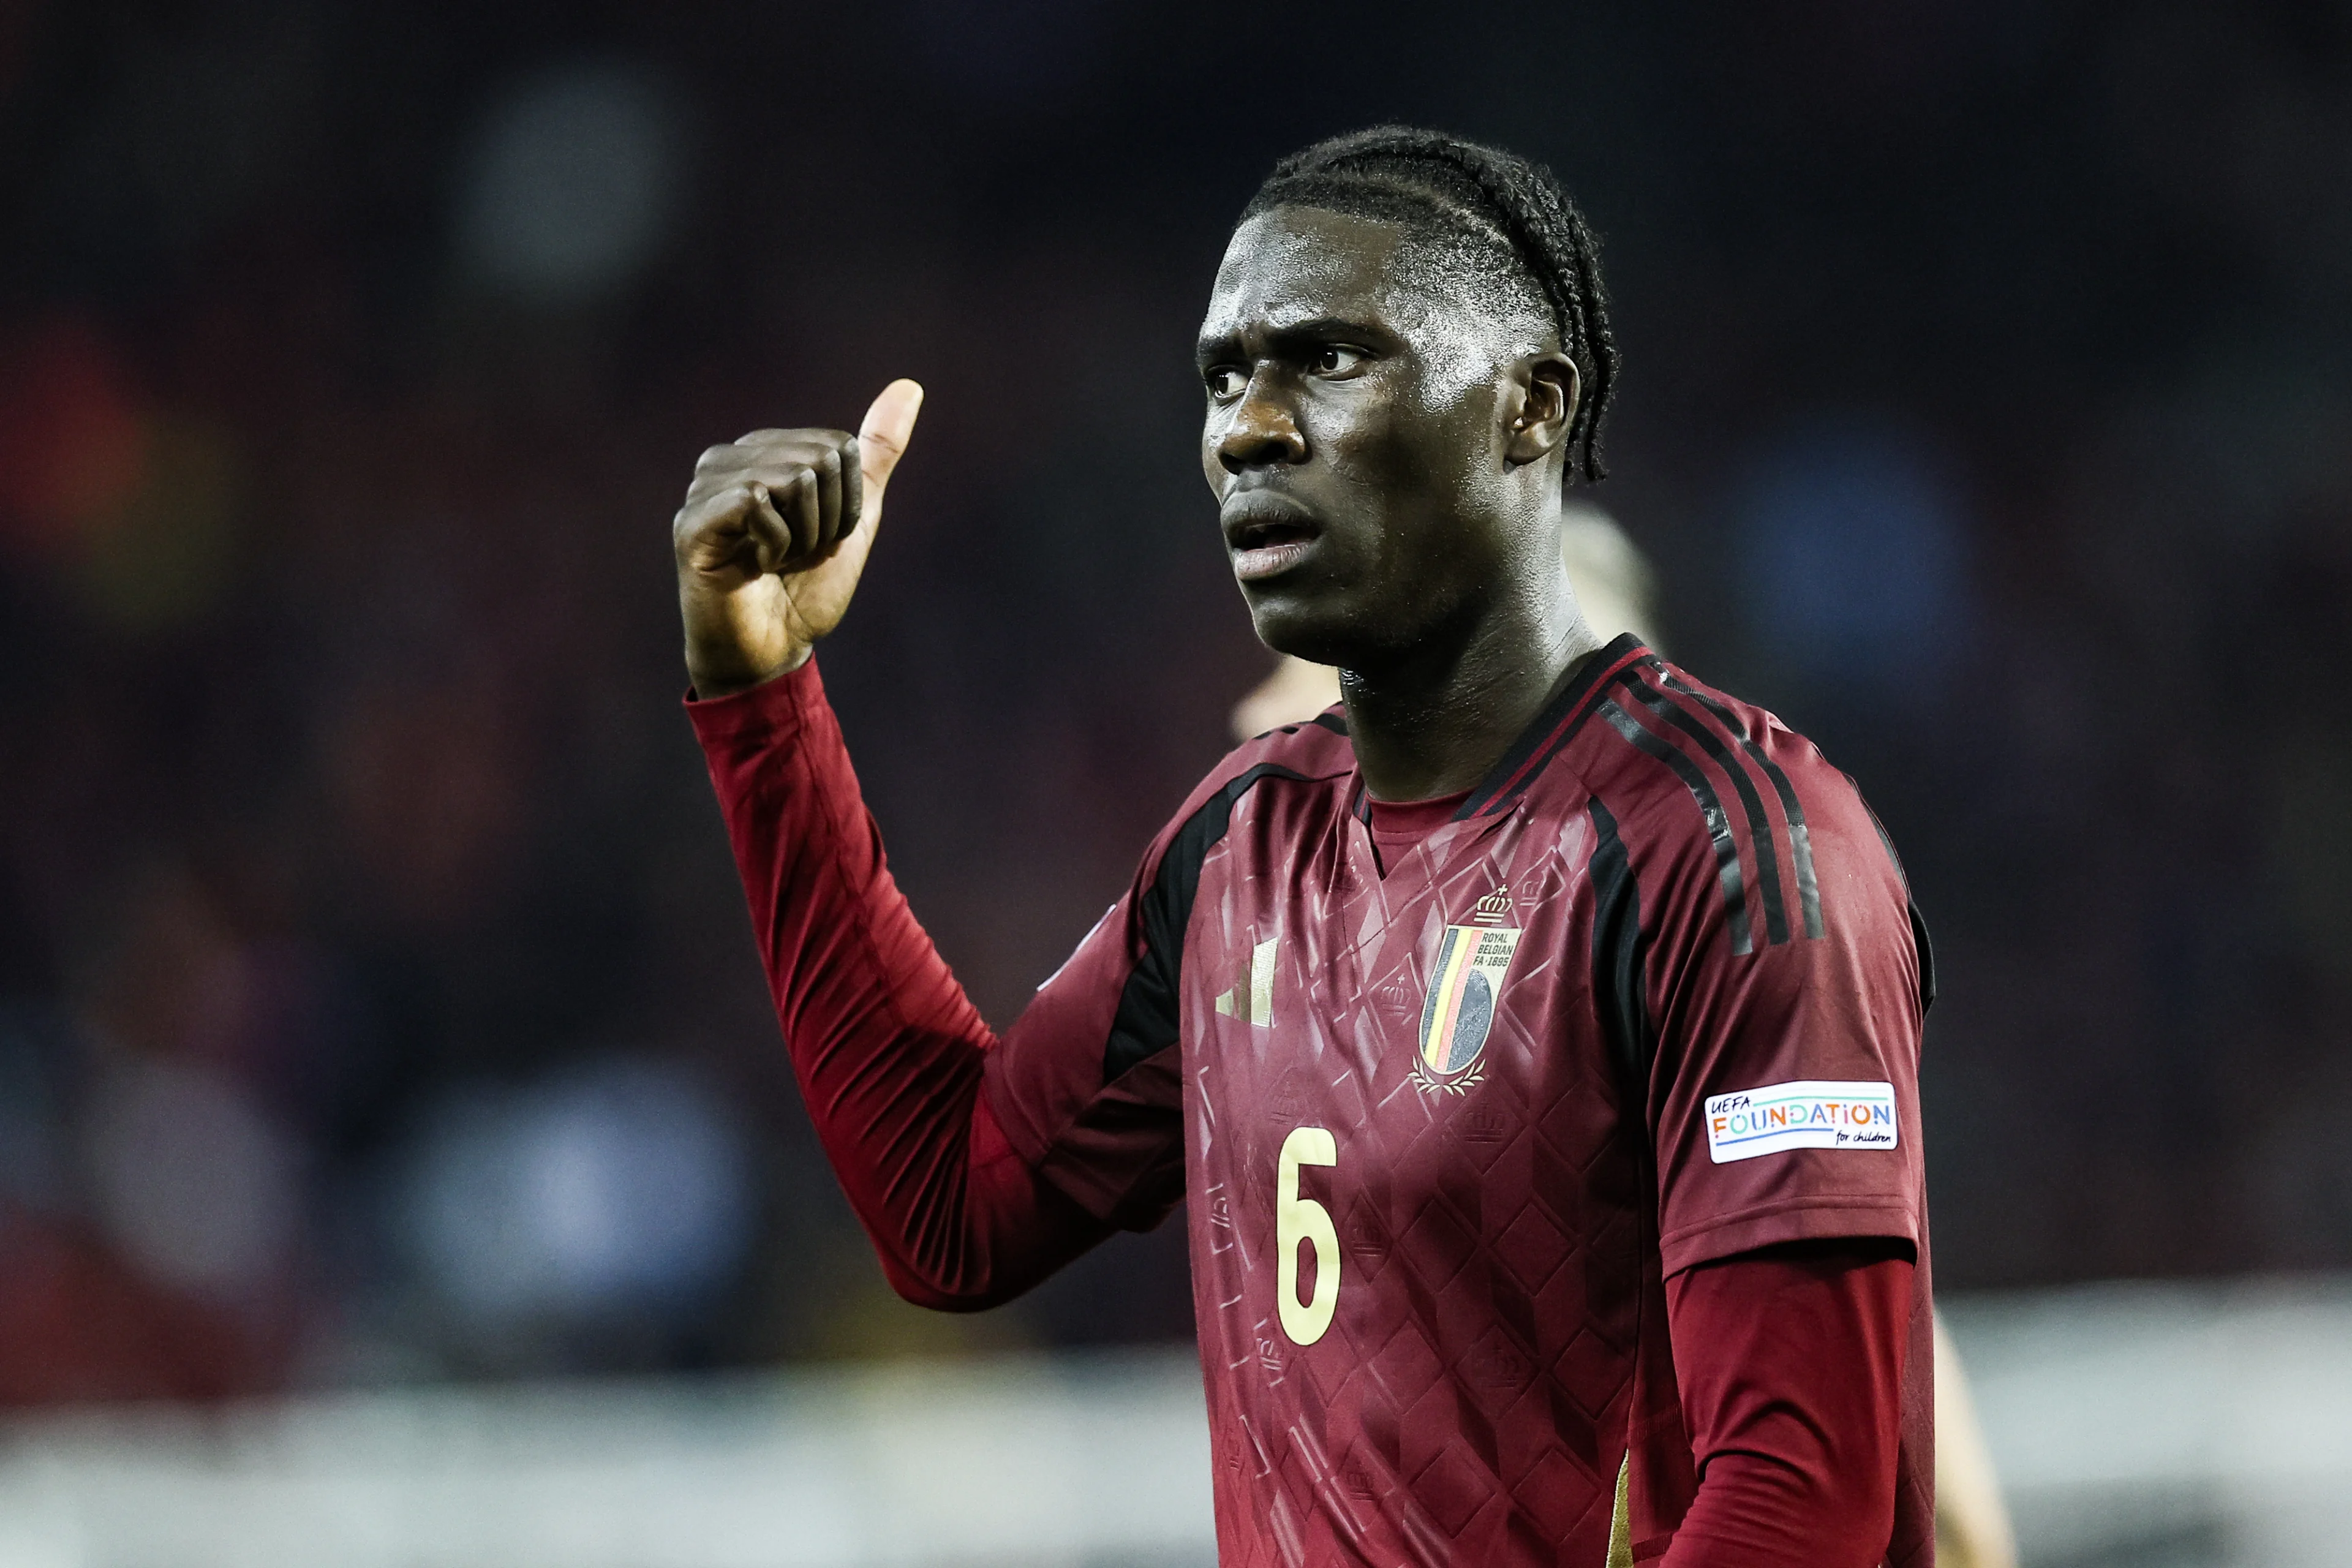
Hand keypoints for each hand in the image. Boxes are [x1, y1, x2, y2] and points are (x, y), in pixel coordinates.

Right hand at [672, 379, 923, 696]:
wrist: (774, 649)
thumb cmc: (807, 586)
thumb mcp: (856, 514)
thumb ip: (877, 451)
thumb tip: (909, 386)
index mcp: (764, 450)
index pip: (837, 447)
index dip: (847, 503)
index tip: (819, 538)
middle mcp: (728, 458)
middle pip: (819, 460)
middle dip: (827, 520)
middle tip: (796, 554)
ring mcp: (704, 487)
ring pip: (793, 478)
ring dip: (802, 536)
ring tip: (775, 560)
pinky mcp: (691, 521)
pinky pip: (757, 502)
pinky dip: (775, 544)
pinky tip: (755, 565)